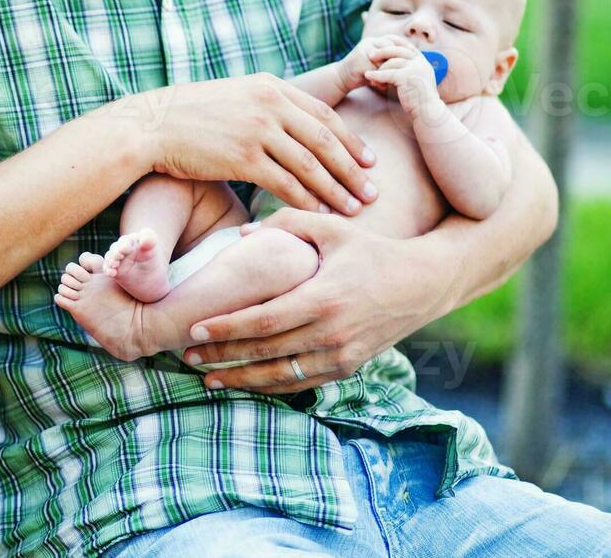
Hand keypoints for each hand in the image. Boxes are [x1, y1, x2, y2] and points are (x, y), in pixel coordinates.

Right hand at [117, 73, 376, 215]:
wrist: (151, 125)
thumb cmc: (190, 116)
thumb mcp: (235, 97)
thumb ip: (267, 108)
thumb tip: (293, 130)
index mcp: (271, 87)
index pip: (324, 115)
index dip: (351, 140)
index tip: (370, 161)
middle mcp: (270, 105)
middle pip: (326, 140)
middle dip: (354, 169)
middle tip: (374, 191)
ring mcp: (257, 130)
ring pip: (311, 164)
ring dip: (337, 189)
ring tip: (355, 208)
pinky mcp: (242, 157)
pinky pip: (285, 182)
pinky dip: (306, 199)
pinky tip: (319, 213)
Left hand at [180, 208, 451, 392]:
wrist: (423, 284)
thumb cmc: (372, 250)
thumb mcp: (333, 228)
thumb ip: (286, 224)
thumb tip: (240, 233)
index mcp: (324, 298)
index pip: (264, 320)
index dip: (227, 328)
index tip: (195, 329)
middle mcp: (332, 333)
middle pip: (265, 353)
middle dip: (222, 356)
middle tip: (186, 354)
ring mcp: (341, 355)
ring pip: (280, 376)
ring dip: (241, 379)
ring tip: (207, 377)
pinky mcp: (348, 367)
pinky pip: (302, 383)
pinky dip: (271, 386)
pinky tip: (245, 382)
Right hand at [332, 34, 410, 92]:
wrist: (340, 78)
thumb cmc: (361, 72)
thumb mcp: (376, 64)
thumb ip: (388, 61)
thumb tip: (409, 62)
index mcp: (374, 41)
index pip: (393, 39)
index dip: (404, 47)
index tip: (415, 57)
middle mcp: (368, 43)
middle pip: (389, 48)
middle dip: (399, 59)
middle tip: (408, 70)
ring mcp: (363, 52)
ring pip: (382, 60)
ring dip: (389, 72)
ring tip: (395, 82)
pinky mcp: (358, 62)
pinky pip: (373, 71)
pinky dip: (379, 79)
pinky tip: (382, 88)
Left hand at [364, 43, 441, 117]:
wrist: (427, 110)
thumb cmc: (419, 97)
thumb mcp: (416, 79)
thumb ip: (409, 69)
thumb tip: (395, 62)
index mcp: (422, 61)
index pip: (406, 47)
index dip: (392, 45)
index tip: (381, 46)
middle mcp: (420, 62)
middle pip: (397, 50)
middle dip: (382, 51)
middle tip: (370, 54)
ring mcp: (414, 68)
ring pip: (391, 62)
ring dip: (379, 69)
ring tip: (370, 75)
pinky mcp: (406, 77)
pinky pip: (387, 74)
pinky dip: (376, 75)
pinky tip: (368, 75)